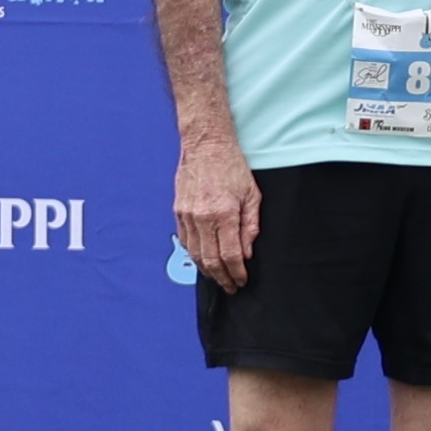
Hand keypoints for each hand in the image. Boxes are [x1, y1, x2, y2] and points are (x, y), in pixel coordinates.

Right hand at [174, 135, 261, 292]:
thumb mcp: (252, 194)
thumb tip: (248, 251)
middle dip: (222, 278)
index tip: (241, 280)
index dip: (236, 272)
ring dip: (207, 271)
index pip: (230, 255)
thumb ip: (251, 225)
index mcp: (224, 213)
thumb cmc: (230, 165)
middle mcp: (203, 217)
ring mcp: (188, 215)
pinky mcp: (179, 212)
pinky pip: (186, 242)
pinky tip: (203, 261)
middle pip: (211, 260)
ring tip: (218, 278)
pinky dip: (194, 255)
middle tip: (231, 286)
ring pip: (195, 254)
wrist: (206, 144)